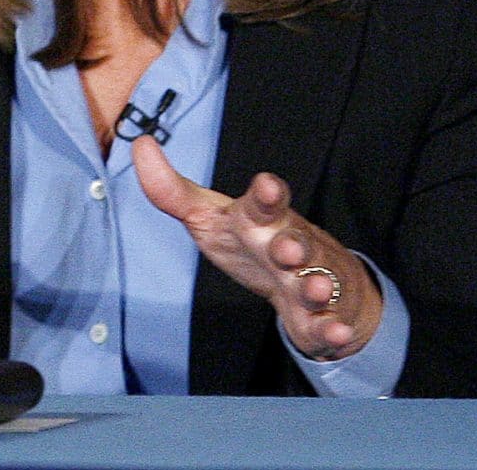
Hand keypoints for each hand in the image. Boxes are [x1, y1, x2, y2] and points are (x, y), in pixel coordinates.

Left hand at [134, 135, 383, 359]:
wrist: (309, 276)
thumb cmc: (252, 241)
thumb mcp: (209, 215)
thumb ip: (172, 190)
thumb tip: (141, 146)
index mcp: (262, 220)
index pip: (265, 203)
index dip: (266, 195)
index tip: (266, 186)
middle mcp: (292, 246)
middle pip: (295, 243)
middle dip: (291, 245)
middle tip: (286, 249)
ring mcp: (311, 280)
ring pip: (317, 282)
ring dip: (316, 286)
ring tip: (312, 288)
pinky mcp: (321, 316)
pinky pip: (329, 323)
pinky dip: (334, 328)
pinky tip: (335, 331)